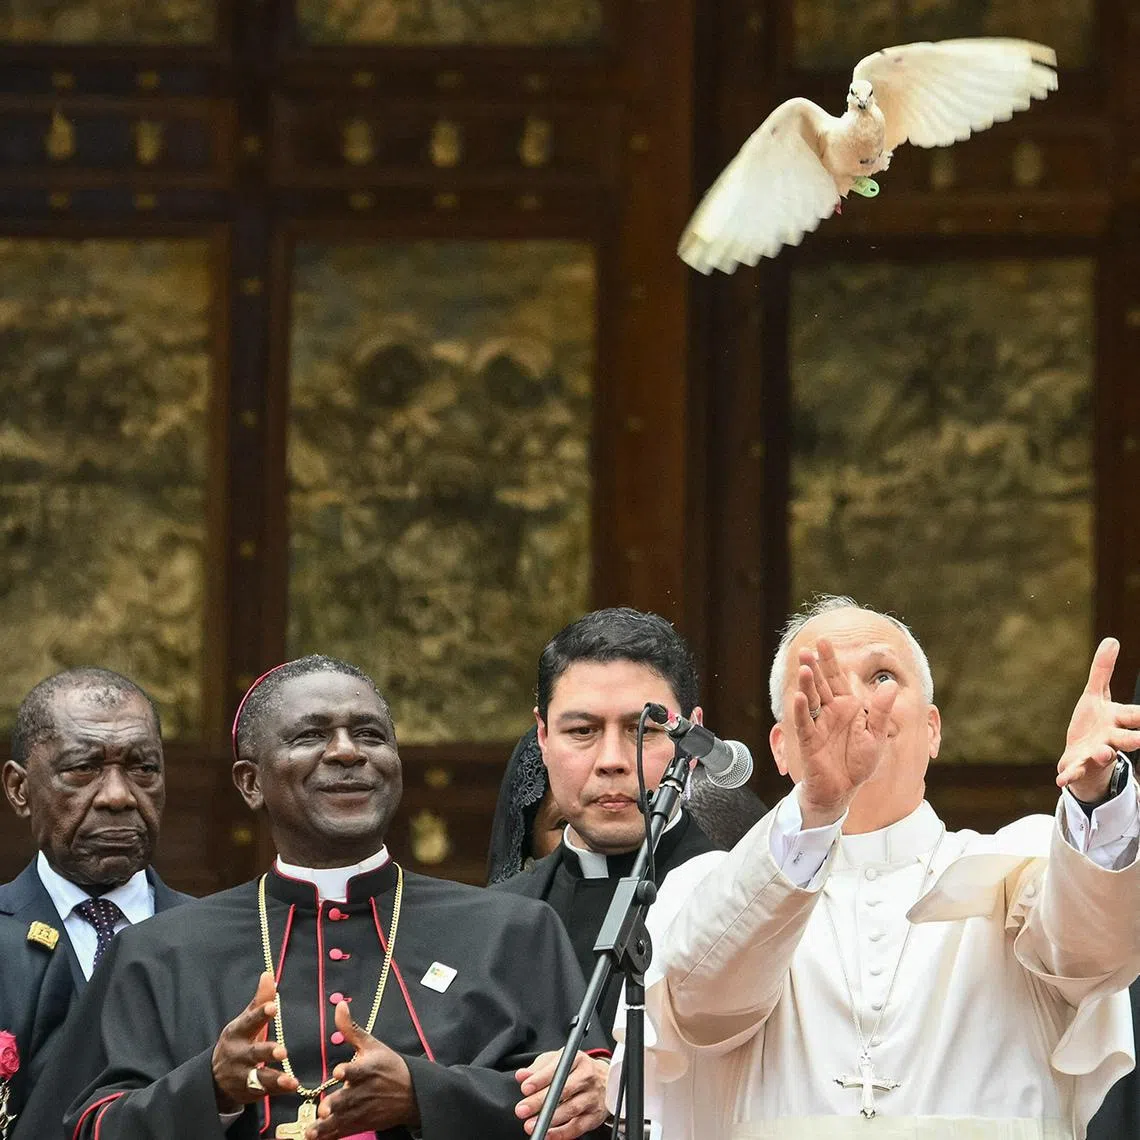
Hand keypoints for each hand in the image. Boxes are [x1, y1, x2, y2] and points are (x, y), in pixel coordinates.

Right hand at [212, 971, 297, 1111]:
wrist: (213, 1078)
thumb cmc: (238, 1041)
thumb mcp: (244, 1021)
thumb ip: (259, 1001)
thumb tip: (268, 974)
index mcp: (237, 1033)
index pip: (249, 1021)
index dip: (261, 1014)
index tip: (273, 1006)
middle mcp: (239, 1055)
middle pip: (254, 1053)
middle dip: (267, 1052)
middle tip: (283, 1051)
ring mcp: (243, 1076)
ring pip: (258, 1078)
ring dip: (275, 1079)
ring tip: (290, 1080)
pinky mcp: (250, 1091)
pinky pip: (265, 1091)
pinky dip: (278, 1090)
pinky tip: (293, 1086)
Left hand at [305, 1002, 418, 1137]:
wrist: (412, 1094)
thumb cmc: (389, 1066)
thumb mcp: (373, 1045)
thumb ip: (351, 1029)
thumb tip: (339, 1005)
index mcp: (369, 1069)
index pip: (359, 1069)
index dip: (349, 1070)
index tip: (339, 1071)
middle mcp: (366, 1091)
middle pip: (350, 1098)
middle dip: (337, 1104)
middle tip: (323, 1109)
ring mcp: (364, 1110)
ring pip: (344, 1119)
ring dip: (328, 1126)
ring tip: (312, 1130)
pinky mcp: (362, 1124)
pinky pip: (344, 1131)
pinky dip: (331, 1136)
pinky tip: (316, 1138)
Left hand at [514, 1049, 609, 1138]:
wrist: (603, 1080)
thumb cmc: (576, 1069)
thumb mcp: (558, 1060)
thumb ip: (538, 1068)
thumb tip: (522, 1075)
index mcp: (577, 1059)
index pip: (557, 1069)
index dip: (540, 1079)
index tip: (525, 1087)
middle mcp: (587, 1077)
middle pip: (564, 1090)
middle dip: (540, 1101)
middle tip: (523, 1109)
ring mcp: (592, 1097)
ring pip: (571, 1109)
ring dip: (550, 1120)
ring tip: (531, 1124)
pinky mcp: (594, 1116)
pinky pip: (578, 1127)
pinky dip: (562, 1133)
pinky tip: (548, 1135)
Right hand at [792, 638, 897, 827]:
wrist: (845, 789)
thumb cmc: (859, 762)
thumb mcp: (876, 735)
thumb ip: (880, 710)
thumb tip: (890, 684)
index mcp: (846, 706)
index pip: (837, 678)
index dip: (830, 660)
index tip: (824, 641)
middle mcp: (830, 711)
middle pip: (820, 684)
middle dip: (814, 667)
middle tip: (806, 650)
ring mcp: (818, 724)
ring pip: (810, 699)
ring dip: (807, 684)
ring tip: (804, 668)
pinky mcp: (809, 740)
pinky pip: (804, 723)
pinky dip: (801, 710)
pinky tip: (799, 697)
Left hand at [1057, 637, 1139, 801]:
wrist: (1083, 755)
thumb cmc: (1095, 723)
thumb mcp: (1096, 695)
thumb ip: (1103, 671)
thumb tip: (1112, 640)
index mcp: (1118, 720)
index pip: (1136, 716)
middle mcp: (1111, 739)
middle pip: (1127, 739)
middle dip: (1135, 739)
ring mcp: (1096, 754)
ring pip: (1104, 755)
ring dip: (1103, 754)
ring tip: (1102, 752)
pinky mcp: (1078, 765)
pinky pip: (1074, 772)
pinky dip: (1068, 775)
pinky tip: (1060, 780)